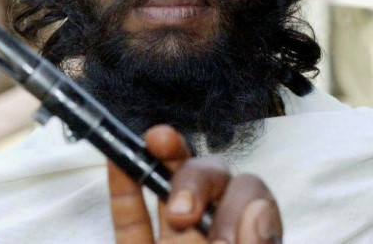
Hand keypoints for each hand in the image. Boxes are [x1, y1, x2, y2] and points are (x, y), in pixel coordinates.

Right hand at [109, 124, 282, 242]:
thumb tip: (256, 211)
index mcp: (251, 243)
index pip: (254, 200)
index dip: (243, 201)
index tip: (223, 236)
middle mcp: (216, 239)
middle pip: (213, 184)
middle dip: (198, 179)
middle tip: (183, 215)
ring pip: (168, 193)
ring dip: (161, 157)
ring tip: (155, 140)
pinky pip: (130, 224)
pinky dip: (122, 190)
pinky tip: (116, 157)